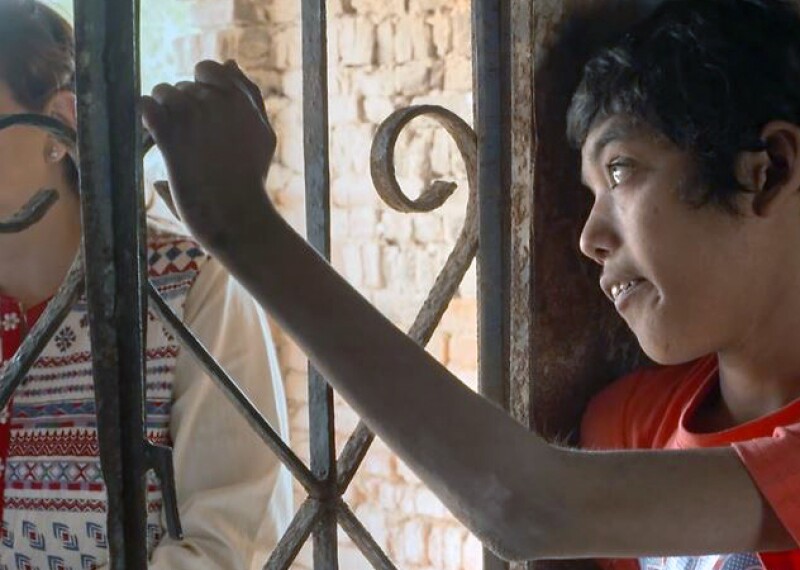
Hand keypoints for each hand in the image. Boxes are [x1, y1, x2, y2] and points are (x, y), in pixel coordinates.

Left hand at [140, 60, 275, 246]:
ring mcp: (193, 118)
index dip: (200, 89)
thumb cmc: (250, 179)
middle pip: (184, 86)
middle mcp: (218, 102)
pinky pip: (146, 106)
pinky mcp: (171, 137)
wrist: (238, 217)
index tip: (204, 116)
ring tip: (174, 140)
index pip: (208, 69)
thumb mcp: (263, 133)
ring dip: (163, 112)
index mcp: (241, 100)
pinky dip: (146, 116)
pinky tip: (156, 136)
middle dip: (183, 108)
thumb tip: (231, 63)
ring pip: (163, 92)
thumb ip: (250, 97)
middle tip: (193, 141)